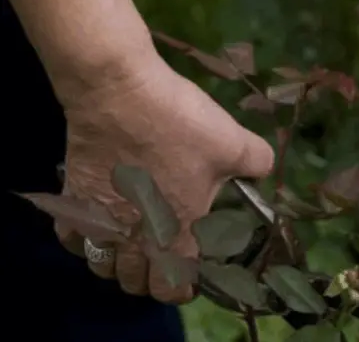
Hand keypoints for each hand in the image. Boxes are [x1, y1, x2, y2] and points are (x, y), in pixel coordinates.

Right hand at [57, 56, 273, 302]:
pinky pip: (71, 236)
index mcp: (174, 234)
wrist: (119, 92)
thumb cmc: (179, 124)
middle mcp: (133, 238)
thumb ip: (257, 164)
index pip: (173, 289)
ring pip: (101, 265)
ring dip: (116, 260)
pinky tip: (99, 221)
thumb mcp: (234, 142)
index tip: (191, 270)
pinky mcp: (72, 197)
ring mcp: (99, 220)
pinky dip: (84, 237)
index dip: (183, 286)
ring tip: (132, 239)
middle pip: (133, 282)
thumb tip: (264, 170)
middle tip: (163, 252)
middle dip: (149, 276)